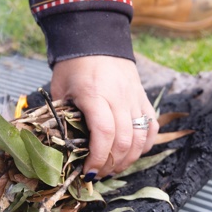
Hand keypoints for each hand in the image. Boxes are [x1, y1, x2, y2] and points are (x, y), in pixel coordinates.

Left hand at [51, 55, 158, 179]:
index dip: (98, 157)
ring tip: (113, 168)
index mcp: (94, 94)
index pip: (103, 132)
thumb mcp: (60, 89)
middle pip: (124, 140)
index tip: (88, 172)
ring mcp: (134, 97)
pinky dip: (144, 145)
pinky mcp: (144, 97)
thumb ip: (62, 116)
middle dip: (111, 164)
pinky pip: (151, 127)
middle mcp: (119, 97)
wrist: (97, 38)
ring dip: (128, 159)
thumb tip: (64, 147)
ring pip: (140, 137)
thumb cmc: (73, 65)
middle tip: (98, 174)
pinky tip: (132, 154)